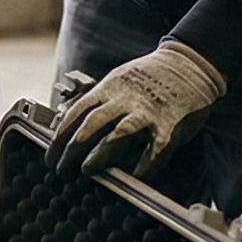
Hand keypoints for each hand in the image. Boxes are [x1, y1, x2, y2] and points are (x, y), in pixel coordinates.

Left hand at [51, 39, 225, 178]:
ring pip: (119, 134)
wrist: (190, 64)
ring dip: (100, 154)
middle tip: (61, 170)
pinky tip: (135, 177)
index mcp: (108, 89)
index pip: (76, 113)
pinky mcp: (170, 124)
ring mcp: (147, 112)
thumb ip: (98, 102)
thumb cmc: (150, 78)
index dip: (59, 137)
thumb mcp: (118, 81)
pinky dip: (145, 164)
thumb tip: (70, 126)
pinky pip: (155, 148)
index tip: (50, 156)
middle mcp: (124, 99)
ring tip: (86, 170)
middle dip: (72, 149)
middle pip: (91, 125)